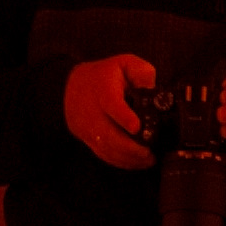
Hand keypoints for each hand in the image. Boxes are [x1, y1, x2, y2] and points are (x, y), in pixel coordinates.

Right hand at [66, 53, 157, 168]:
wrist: (72, 84)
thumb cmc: (104, 74)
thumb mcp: (125, 63)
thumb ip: (142, 73)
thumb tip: (153, 90)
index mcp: (103, 89)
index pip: (111, 103)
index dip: (123, 116)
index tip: (136, 127)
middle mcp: (91, 110)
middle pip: (108, 134)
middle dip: (130, 147)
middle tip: (149, 153)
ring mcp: (86, 126)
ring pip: (105, 147)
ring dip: (127, 157)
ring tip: (147, 159)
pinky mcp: (85, 137)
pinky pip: (101, 153)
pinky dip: (119, 161)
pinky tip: (135, 162)